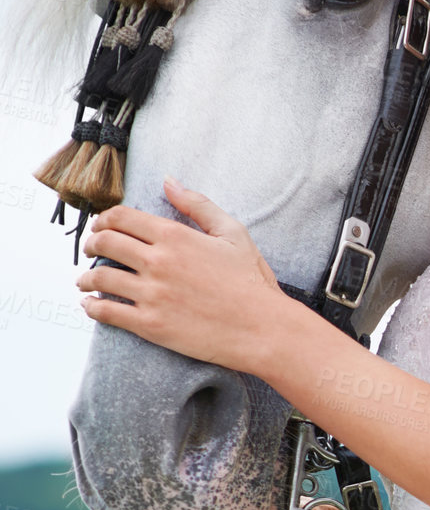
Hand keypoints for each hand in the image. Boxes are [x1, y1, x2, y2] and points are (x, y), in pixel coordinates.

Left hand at [75, 176, 291, 372]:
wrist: (263, 327)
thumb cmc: (251, 281)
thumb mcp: (233, 233)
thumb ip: (198, 205)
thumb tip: (169, 181)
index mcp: (176, 236)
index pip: (121, 217)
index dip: (105, 219)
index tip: (103, 227)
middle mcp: (159, 262)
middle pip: (104, 243)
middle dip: (92, 244)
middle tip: (93, 250)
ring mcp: (152, 294)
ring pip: (99, 278)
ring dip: (86, 277)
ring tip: (87, 280)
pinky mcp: (150, 324)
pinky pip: (106, 312)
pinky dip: (92, 307)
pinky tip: (93, 304)